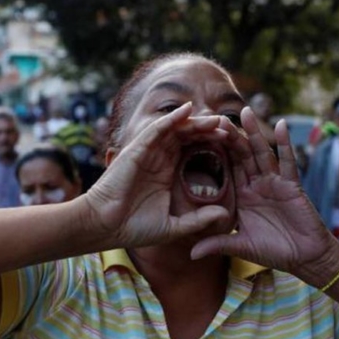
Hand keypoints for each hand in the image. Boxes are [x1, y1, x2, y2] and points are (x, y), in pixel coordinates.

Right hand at [85, 102, 230, 248]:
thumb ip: (197, 220)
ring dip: (196, 122)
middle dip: (208, 131)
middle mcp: (157, 159)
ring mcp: (147, 153)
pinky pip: (156, 130)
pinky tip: (188, 110)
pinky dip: (172, 118)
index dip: (212, 146)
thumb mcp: (173, 227)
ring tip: (218, 120)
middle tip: (230, 129)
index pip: (192, 152)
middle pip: (187, 137)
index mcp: (166, 173)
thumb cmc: (133, 228)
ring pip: (175, 130)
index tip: (234, 146)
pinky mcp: (136, 150)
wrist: (105, 227)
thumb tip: (224, 215)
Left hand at [190, 107, 338, 278]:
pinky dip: (285, 145)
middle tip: (216, 116)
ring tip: (244, 111)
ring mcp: (274, 183)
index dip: (214, 152)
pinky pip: (287, 163)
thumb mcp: (240, 246)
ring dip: (253, 133)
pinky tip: (280, 126)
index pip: (225, 168)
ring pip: (261, 153)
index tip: (199, 135)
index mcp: (242, 195)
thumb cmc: (275, 251)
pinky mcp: (292, 186)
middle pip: (240, 155)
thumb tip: (190, 254)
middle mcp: (256, 184)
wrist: (305, 260)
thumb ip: (216, 244)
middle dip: (229, 136)